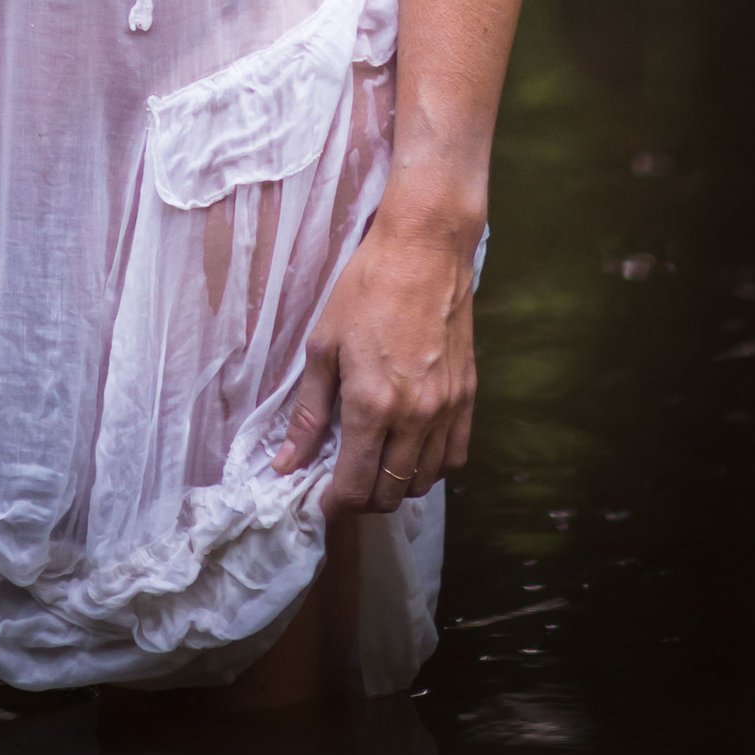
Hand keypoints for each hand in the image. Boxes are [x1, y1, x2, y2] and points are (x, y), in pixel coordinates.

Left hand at [273, 206, 477, 516]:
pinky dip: (432, 467)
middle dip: (363, 500)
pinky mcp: (468, 397)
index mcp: (373, 405)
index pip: (355, 486)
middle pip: (390, 493)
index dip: (335, 504)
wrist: (424, 249)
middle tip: (344, 484)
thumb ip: (308, 412)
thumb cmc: (366, 288)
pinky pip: (455, 457)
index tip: (322, 501)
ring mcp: (447, 410)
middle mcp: (415, 417)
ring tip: (375, 467)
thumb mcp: (323, 346)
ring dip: (396, 485)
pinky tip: (412, 451)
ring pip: (424, 481)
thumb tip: (286, 462)